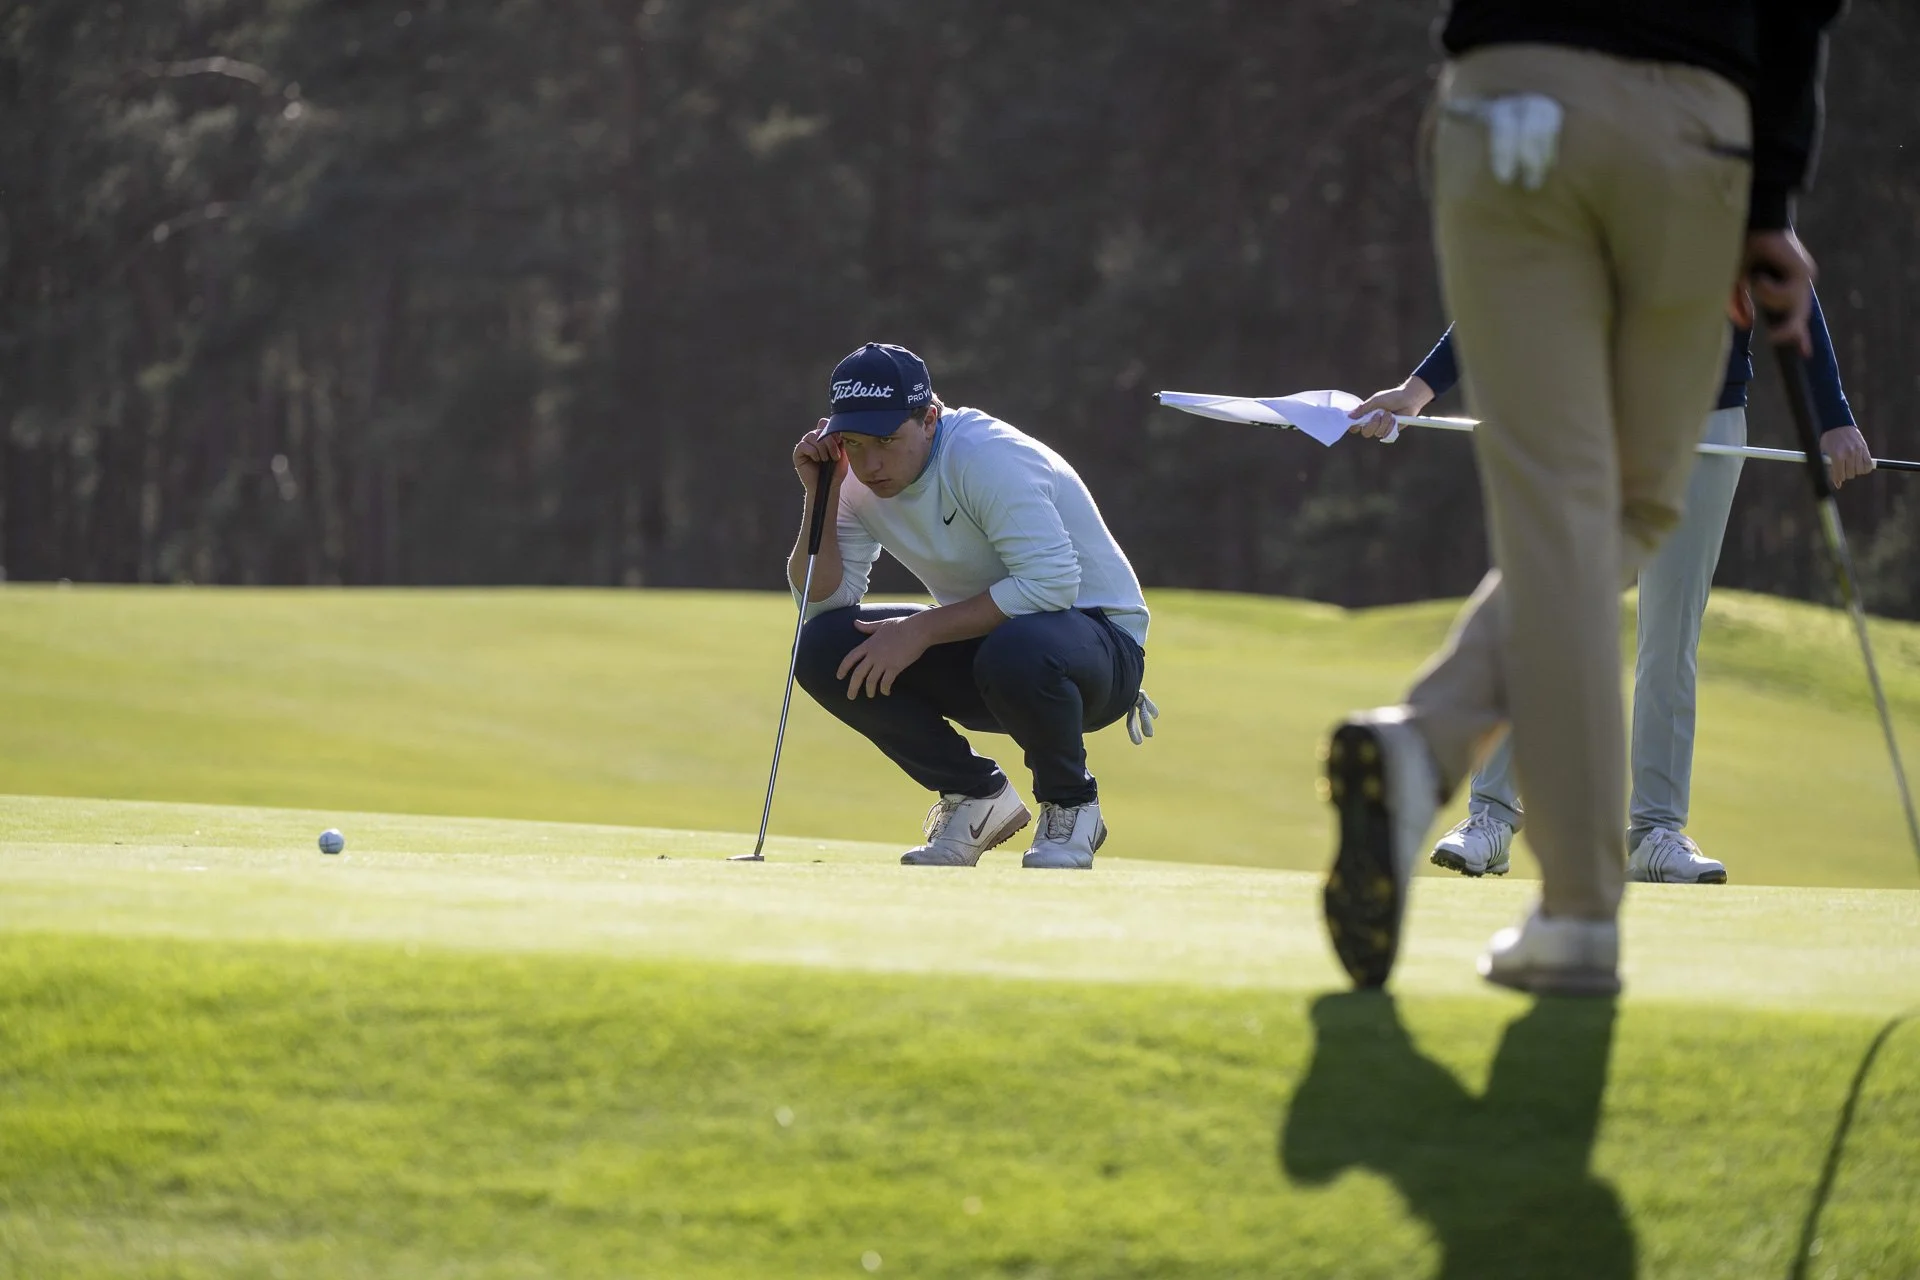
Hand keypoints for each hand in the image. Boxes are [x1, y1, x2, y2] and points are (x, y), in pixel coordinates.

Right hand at [793, 419, 844, 493]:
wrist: (829, 486)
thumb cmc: (836, 472)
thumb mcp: (843, 453)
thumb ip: (840, 439)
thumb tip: (838, 427)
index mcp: (823, 437)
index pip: (824, 423)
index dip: (832, 430)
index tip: (840, 442)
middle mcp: (813, 439)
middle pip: (820, 429)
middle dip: (830, 442)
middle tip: (835, 456)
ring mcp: (805, 445)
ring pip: (812, 436)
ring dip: (822, 448)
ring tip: (826, 460)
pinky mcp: (798, 453)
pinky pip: (804, 445)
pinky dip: (813, 452)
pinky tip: (817, 460)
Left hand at [837, 615, 929, 697]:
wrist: (917, 630)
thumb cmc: (901, 625)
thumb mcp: (881, 624)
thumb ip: (867, 627)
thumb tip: (855, 623)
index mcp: (869, 644)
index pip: (851, 658)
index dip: (843, 668)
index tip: (839, 677)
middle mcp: (873, 654)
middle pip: (858, 674)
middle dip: (853, 687)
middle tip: (850, 696)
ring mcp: (883, 661)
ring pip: (871, 680)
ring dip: (870, 690)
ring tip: (870, 695)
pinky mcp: (895, 667)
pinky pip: (886, 682)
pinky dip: (885, 689)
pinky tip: (886, 692)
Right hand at [1347, 376, 1432, 439]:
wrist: (1409, 399)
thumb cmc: (1392, 397)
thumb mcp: (1375, 401)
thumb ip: (1363, 409)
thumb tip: (1350, 416)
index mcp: (1367, 415)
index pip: (1356, 426)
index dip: (1354, 427)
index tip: (1357, 425)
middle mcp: (1373, 423)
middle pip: (1366, 433)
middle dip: (1372, 424)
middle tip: (1378, 415)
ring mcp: (1382, 427)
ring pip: (1377, 433)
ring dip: (1384, 423)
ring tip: (1390, 414)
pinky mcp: (1391, 431)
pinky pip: (1387, 435)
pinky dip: (1391, 426)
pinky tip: (1395, 419)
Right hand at [1742, 227, 1816, 354]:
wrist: (1747, 225)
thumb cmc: (1738, 249)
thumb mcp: (1734, 283)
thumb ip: (1739, 305)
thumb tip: (1746, 324)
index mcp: (1783, 285)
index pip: (1793, 314)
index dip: (1798, 335)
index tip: (1804, 353)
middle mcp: (1797, 282)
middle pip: (1800, 317)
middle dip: (1790, 330)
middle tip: (1773, 337)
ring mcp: (1803, 277)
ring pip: (1790, 307)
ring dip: (1766, 298)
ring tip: (1755, 280)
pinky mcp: (1803, 272)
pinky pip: (1785, 295)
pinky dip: (1767, 289)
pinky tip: (1760, 275)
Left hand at [1821, 424, 1873, 487]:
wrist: (1837, 424)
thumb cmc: (1828, 439)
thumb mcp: (1824, 453)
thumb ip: (1829, 468)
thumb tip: (1837, 484)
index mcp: (1837, 455)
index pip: (1840, 475)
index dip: (1837, 478)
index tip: (1837, 476)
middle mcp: (1849, 454)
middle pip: (1850, 474)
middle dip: (1845, 473)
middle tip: (1842, 467)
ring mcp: (1858, 451)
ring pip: (1860, 471)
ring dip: (1855, 471)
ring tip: (1850, 465)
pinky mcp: (1865, 449)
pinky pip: (1868, 465)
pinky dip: (1865, 468)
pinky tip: (1859, 465)